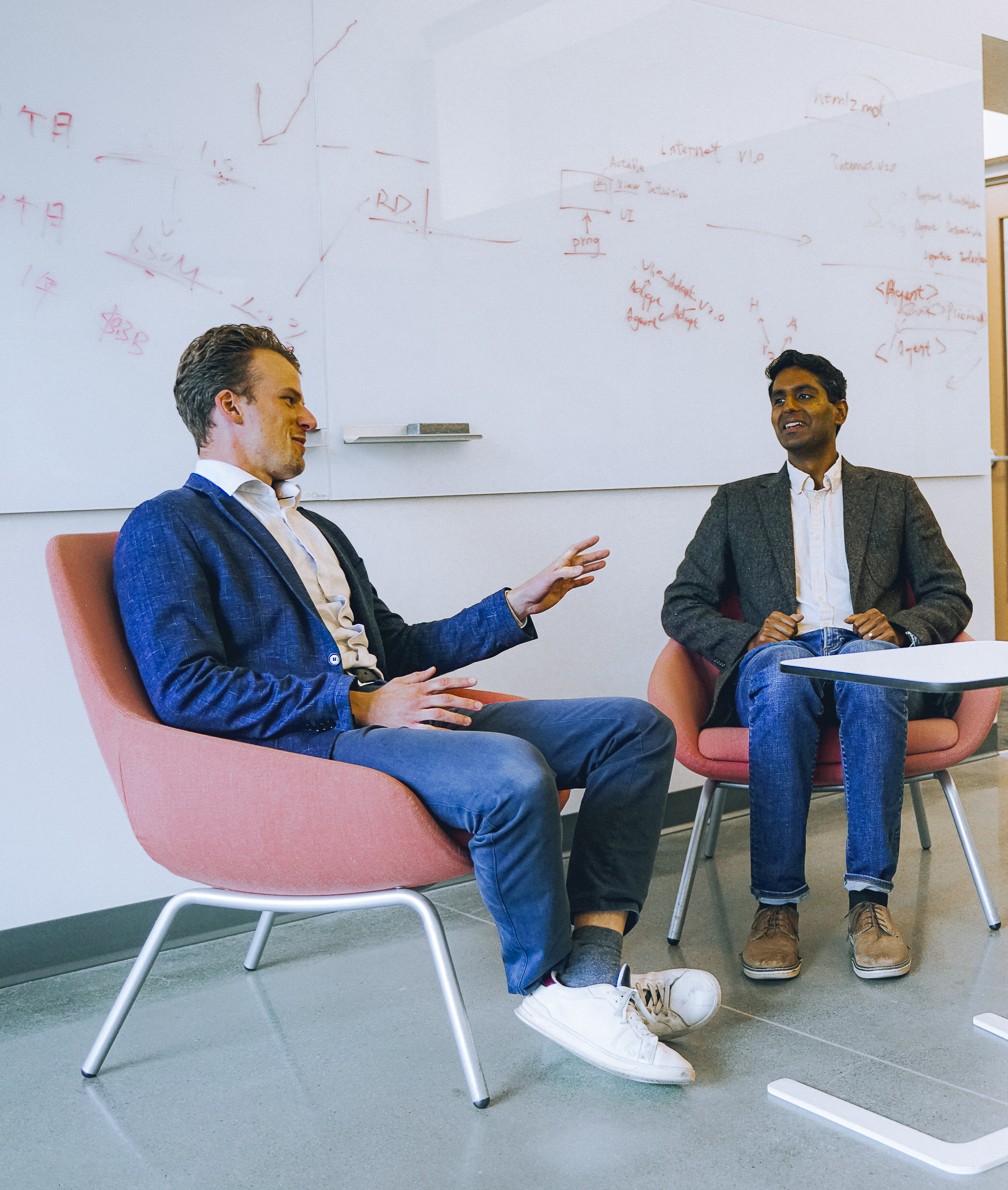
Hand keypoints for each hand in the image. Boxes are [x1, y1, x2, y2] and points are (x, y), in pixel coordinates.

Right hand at [348, 668, 482, 727]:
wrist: (367, 709)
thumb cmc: (385, 695)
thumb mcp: (400, 681)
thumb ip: (418, 675)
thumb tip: (433, 669)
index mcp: (418, 687)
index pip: (443, 681)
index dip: (460, 681)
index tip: (475, 680)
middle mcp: (418, 699)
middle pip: (446, 699)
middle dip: (465, 702)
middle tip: (479, 706)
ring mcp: (414, 713)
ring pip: (440, 714)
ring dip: (456, 718)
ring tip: (469, 722)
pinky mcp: (409, 726)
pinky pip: (428, 730)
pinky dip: (441, 733)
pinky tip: (452, 736)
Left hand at [505, 535, 609, 620]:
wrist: (526, 601)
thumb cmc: (534, 587)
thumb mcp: (550, 578)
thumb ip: (565, 572)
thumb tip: (581, 569)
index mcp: (560, 563)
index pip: (575, 550)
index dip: (586, 544)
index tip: (597, 538)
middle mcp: (563, 570)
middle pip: (582, 560)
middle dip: (594, 555)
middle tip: (607, 552)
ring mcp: (564, 579)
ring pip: (582, 571)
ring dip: (592, 566)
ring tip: (604, 563)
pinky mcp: (563, 589)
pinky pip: (577, 583)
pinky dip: (585, 580)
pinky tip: (591, 578)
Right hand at [747, 609, 802, 650]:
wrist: (760, 643)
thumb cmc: (774, 634)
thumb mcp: (783, 625)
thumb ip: (792, 620)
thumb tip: (801, 616)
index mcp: (774, 615)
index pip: (793, 623)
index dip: (794, 629)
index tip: (787, 631)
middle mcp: (768, 620)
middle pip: (790, 631)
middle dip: (789, 637)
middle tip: (783, 638)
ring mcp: (765, 629)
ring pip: (785, 639)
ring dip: (784, 643)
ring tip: (779, 641)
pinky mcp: (763, 638)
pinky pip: (779, 644)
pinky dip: (779, 647)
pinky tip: (775, 645)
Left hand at [844, 609, 901, 643]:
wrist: (891, 635)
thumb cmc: (875, 627)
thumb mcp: (864, 621)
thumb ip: (854, 619)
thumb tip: (846, 620)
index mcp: (873, 612)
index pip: (856, 623)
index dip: (855, 630)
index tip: (857, 631)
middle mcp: (880, 617)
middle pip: (861, 630)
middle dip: (861, 635)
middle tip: (865, 636)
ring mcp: (886, 625)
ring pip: (867, 636)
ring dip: (867, 640)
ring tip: (870, 639)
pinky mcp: (890, 634)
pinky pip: (875, 641)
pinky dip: (873, 644)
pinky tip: (875, 642)